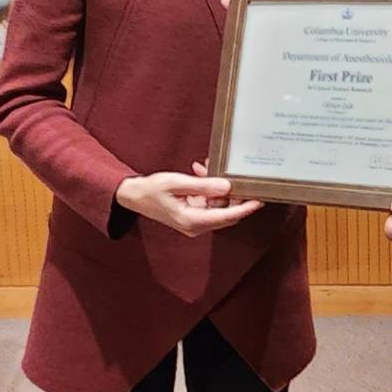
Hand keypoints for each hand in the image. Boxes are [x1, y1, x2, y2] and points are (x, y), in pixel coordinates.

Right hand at [115, 162, 262, 236]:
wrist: (132, 196)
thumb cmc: (150, 190)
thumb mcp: (176, 183)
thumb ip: (202, 185)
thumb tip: (227, 187)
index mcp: (192, 221)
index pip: (227, 216)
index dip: (245, 208)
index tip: (260, 199)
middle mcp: (196, 225)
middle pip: (227, 213)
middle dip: (234, 193)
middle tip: (241, 175)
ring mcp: (195, 220)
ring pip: (218, 205)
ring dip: (218, 187)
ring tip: (208, 166)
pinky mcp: (193, 214)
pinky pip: (209, 202)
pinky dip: (208, 187)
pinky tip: (201, 170)